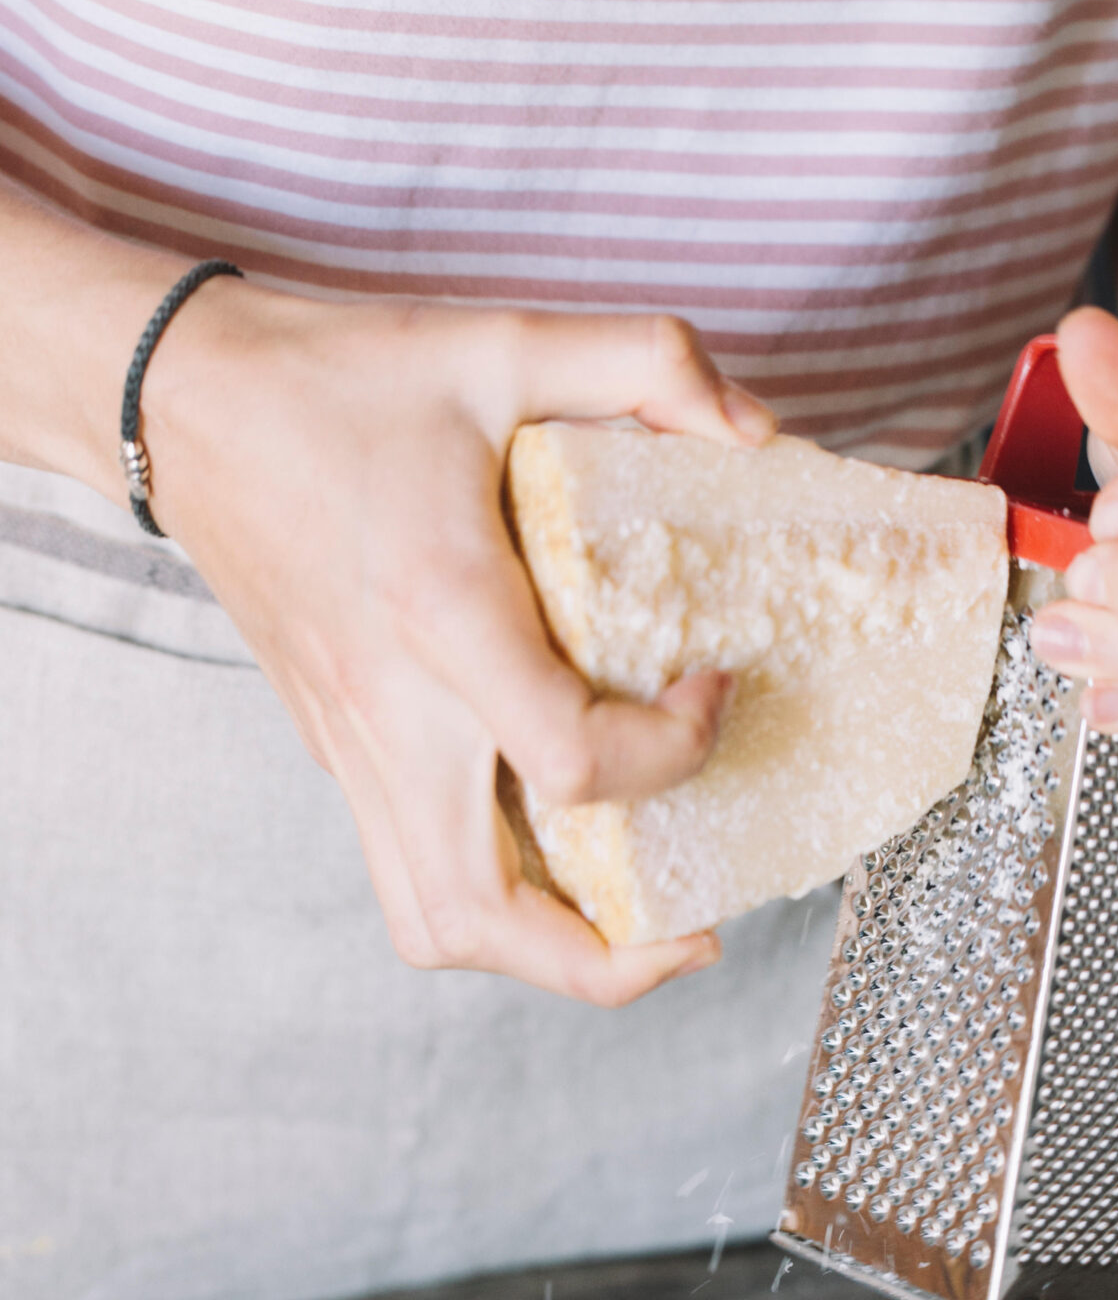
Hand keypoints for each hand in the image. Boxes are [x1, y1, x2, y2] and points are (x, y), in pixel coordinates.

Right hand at [146, 288, 774, 1000]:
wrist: (182, 401)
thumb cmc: (337, 377)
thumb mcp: (503, 340)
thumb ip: (647, 360)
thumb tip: (755, 429)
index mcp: (441, 615)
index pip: (573, 761)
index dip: (678, 748)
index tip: (711, 681)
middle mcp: (391, 710)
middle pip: (478, 917)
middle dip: (606, 959)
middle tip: (694, 922)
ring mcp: (354, 745)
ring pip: (432, 923)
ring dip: (541, 953)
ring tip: (633, 918)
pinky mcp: (339, 752)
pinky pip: (411, 874)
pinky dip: (496, 899)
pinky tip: (562, 848)